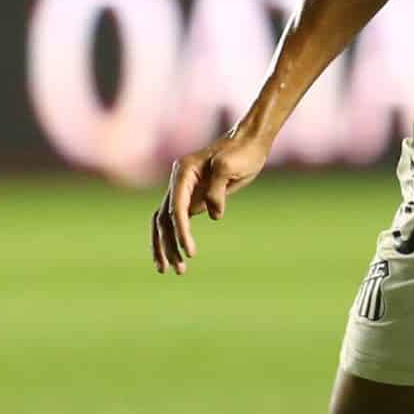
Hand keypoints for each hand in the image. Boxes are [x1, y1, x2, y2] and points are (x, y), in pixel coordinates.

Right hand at [150, 132, 269, 273]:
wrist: (249, 143)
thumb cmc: (242, 152)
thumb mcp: (230, 167)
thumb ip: (217, 190)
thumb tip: (213, 215)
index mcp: (184, 172)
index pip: (177, 208)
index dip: (182, 231)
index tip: (190, 252)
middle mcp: (178, 181)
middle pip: (164, 218)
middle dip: (168, 245)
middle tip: (176, 270)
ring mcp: (184, 190)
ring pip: (165, 222)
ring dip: (167, 246)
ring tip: (175, 270)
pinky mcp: (192, 198)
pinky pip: (177, 221)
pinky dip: (175, 238)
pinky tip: (178, 256)